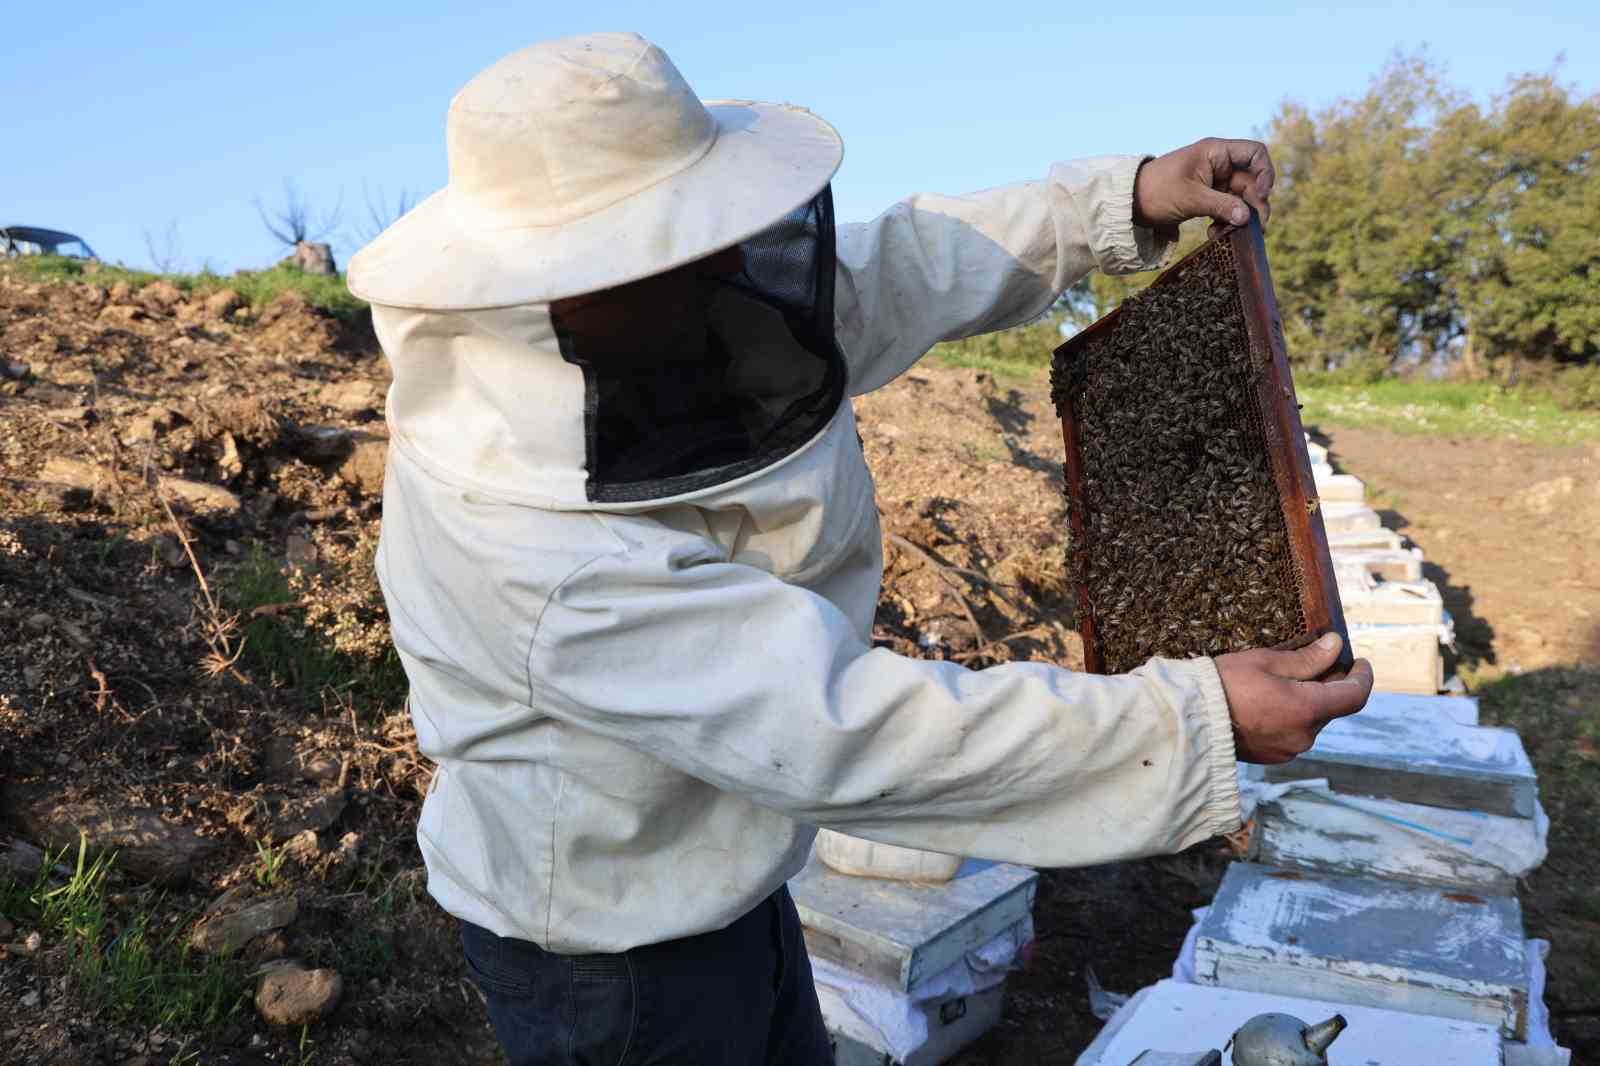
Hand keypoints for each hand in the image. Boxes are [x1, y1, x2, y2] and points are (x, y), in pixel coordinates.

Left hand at [1132, 138, 1275, 238]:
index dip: (1265, 172)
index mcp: (1216, 152)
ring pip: (1241, 198)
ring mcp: (1215, 181)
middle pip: (1252, 181)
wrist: (1129, 204)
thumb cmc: (1156, 191)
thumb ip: (1221, 206)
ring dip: (1240, 217)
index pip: (1255, 153)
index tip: (1262, 196)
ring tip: (1230, 235)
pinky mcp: (1208, 198)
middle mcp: (1219, 164)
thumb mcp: (1190, 198)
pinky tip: (1216, 234)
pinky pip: (1228, 208)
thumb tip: (1247, 218)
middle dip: (1254, 204)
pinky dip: (1227, 221)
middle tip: (1255, 229)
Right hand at [1215, 633, 1372, 763]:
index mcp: (1307, 710)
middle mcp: (1304, 735)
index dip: (1363, 677)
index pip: (1354, 696)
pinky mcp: (1272, 757)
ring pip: (1310, 721)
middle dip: (1327, 686)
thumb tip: (1336, 646)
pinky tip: (1266, 703)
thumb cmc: (1223, 684)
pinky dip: (1289, 717)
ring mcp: (1288, 750)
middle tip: (1313, 662)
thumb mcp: (1266, 661)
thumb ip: (1307, 658)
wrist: (1186, 719)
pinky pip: (1292, 734)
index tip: (1360, 662)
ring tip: (1280, 683)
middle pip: (1330, 708)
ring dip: (1306, 702)